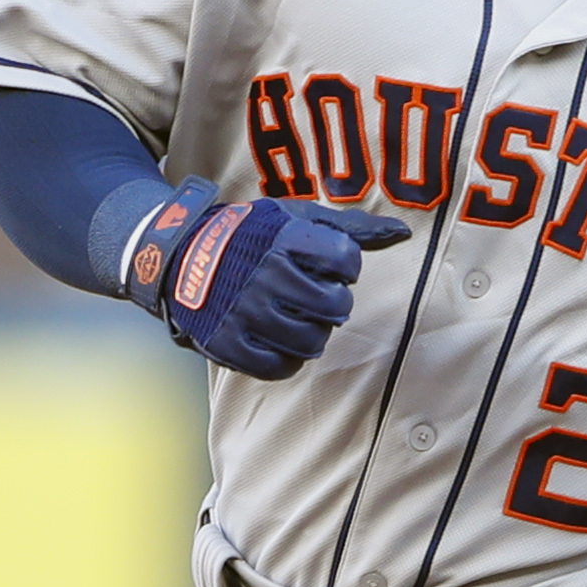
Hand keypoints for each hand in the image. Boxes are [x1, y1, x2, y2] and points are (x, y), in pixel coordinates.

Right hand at [118, 182, 405, 378]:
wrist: (182, 256)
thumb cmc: (253, 236)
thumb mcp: (297, 218)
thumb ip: (352, 229)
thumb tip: (404, 233)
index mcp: (285, 238)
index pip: (347, 262)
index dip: (345, 267)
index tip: (325, 264)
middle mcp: (266, 275)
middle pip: (335, 308)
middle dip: (333, 305)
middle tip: (314, 297)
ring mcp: (246, 312)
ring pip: (311, 342)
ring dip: (311, 333)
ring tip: (295, 317)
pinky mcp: (228, 343)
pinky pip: (279, 368)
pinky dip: (285, 359)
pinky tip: (277, 339)